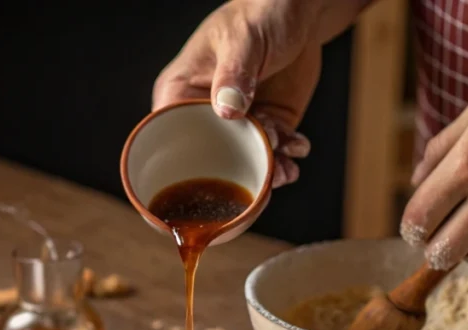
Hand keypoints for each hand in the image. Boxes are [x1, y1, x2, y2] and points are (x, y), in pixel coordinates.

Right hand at [153, 0, 321, 187]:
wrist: (300, 13)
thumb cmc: (260, 13)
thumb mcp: (243, 40)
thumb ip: (234, 74)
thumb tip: (227, 110)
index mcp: (180, 92)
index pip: (167, 136)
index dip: (183, 165)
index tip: (210, 176)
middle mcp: (206, 114)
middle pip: (208, 162)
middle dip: (236, 174)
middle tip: (264, 171)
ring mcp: (238, 124)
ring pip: (245, 163)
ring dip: (268, 170)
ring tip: (286, 162)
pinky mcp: (267, 126)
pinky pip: (273, 155)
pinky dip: (288, 158)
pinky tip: (298, 144)